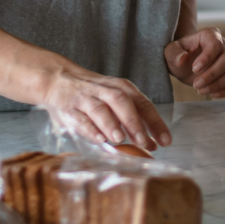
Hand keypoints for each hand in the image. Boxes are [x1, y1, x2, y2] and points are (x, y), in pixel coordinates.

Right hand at [40, 67, 170, 149]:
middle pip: (122, 102)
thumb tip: (153, 144)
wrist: (59, 79)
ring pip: (100, 109)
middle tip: (142, 142)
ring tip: (119, 139)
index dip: (155, 123)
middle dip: (133, 122)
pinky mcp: (69, 108)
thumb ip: (134, 120)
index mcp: (122, 88)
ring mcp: (86, 98)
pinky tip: (98, 139)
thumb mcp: (116, 101)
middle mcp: (105, 91)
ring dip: (111, 124)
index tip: (165, 141)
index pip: (143, 104)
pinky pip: (80, 118)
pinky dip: (90, 129)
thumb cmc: (94, 95)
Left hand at [164, 28, 224, 98]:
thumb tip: (182, 59)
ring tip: (200, 90)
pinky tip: (212, 94)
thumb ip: (175, 53)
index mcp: (211, 35)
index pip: (215, 44)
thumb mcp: (170, 52)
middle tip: (195, 84)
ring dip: (217, 84)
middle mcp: (224, 45)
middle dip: (211, 75)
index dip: (207, 58)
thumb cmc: (178, 54)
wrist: (184, 64)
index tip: (194, 69)